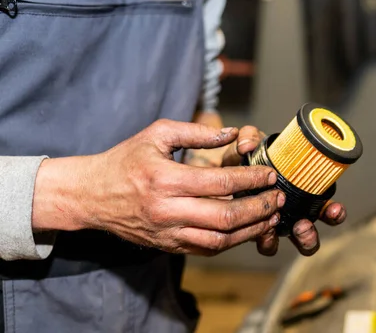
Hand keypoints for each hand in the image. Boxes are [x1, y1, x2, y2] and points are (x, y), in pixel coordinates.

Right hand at [32, 120, 284, 255]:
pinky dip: (230, 242)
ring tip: (271, 217)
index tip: (270, 174)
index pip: (221, 183)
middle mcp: (168, 210)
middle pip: (226, 216)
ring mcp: (168, 232)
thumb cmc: (125, 160)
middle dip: (259, 208)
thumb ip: (196, 132)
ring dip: (251, 230)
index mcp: (166, 179)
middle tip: (278, 198)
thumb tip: (232, 133)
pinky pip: (206, 249)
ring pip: (220, 239)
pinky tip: (247, 230)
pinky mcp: (167, 246)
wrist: (91, 195)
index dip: (251, 180)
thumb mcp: (156, 134)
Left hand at [226, 126, 347, 256]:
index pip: (326, 206)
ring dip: (294, 241)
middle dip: (311, 234)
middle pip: (312, 231)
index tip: (335, 210)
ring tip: (286, 232)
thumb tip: (247, 144)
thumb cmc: (242, 157)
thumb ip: (249, 138)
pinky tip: (263, 232)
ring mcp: (277, 223)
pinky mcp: (258, 232)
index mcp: (301, 191)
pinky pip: (268, 245)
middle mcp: (293, 211)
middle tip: (303, 225)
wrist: (219, 169)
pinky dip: (268, 241)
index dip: (334, 212)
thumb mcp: (248, 143)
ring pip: (294, 243)